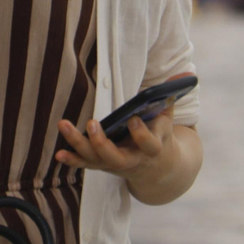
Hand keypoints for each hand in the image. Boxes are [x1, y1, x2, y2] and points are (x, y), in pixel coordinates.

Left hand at [55, 87, 185, 184]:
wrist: (158, 169)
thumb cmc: (160, 135)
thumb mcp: (168, 119)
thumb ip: (171, 97)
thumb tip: (184, 73)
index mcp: (152, 149)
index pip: (149, 145)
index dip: (141, 135)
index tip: (134, 120)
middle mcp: (132, 160)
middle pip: (116, 158)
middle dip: (102, 143)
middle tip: (93, 123)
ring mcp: (115, 165)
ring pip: (95, 159)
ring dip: (78, 144)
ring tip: (64, 124)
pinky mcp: (102, 165)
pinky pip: (85, 164)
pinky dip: (72, 160)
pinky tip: (59, 153)